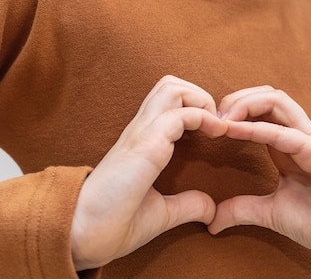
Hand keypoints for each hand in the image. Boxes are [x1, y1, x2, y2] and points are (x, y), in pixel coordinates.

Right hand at [70, 76, 227, 270]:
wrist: (83, 237)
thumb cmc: (113, 224)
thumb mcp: (161, 213)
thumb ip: (187, 205)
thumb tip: (211, 208)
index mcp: (143, 141)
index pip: (168, 101)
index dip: (197, 107)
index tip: (217, 133)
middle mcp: (141, 130)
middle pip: (170, 84)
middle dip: (200, 95)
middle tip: (216, 124)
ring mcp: (141, 134)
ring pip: (172, 88)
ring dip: (200, 100)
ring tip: (214, 126)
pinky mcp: (146, 146)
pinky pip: (179, 114)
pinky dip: (203, 117)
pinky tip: (215, 135)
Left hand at [209, 86, 310, 265]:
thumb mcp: (272, 213)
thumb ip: (243, 209)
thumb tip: (211, 219)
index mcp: (287, 145)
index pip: (260, 110)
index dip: (232, 111)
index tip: (207, 127)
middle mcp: (299, 136)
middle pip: (267, 96)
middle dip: (236, 98)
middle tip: (210, 117)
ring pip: (278, 101)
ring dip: (246, 103)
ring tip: (222, 119)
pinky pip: (286, 132)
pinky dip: (257, 128)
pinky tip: (234, 131)